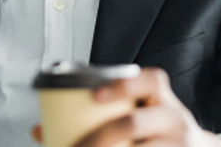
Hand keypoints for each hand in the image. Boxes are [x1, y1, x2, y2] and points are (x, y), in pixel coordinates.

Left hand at [31, 68, 220, 146]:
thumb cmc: (152, 129)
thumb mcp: (136, 114)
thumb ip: (95, 114)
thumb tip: (39, 130)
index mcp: (160, 96)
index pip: (149, 81)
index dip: (121, 86)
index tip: (95, 96)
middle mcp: (175, 117)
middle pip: (133, 123)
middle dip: (99, 138)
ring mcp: (181, 143)